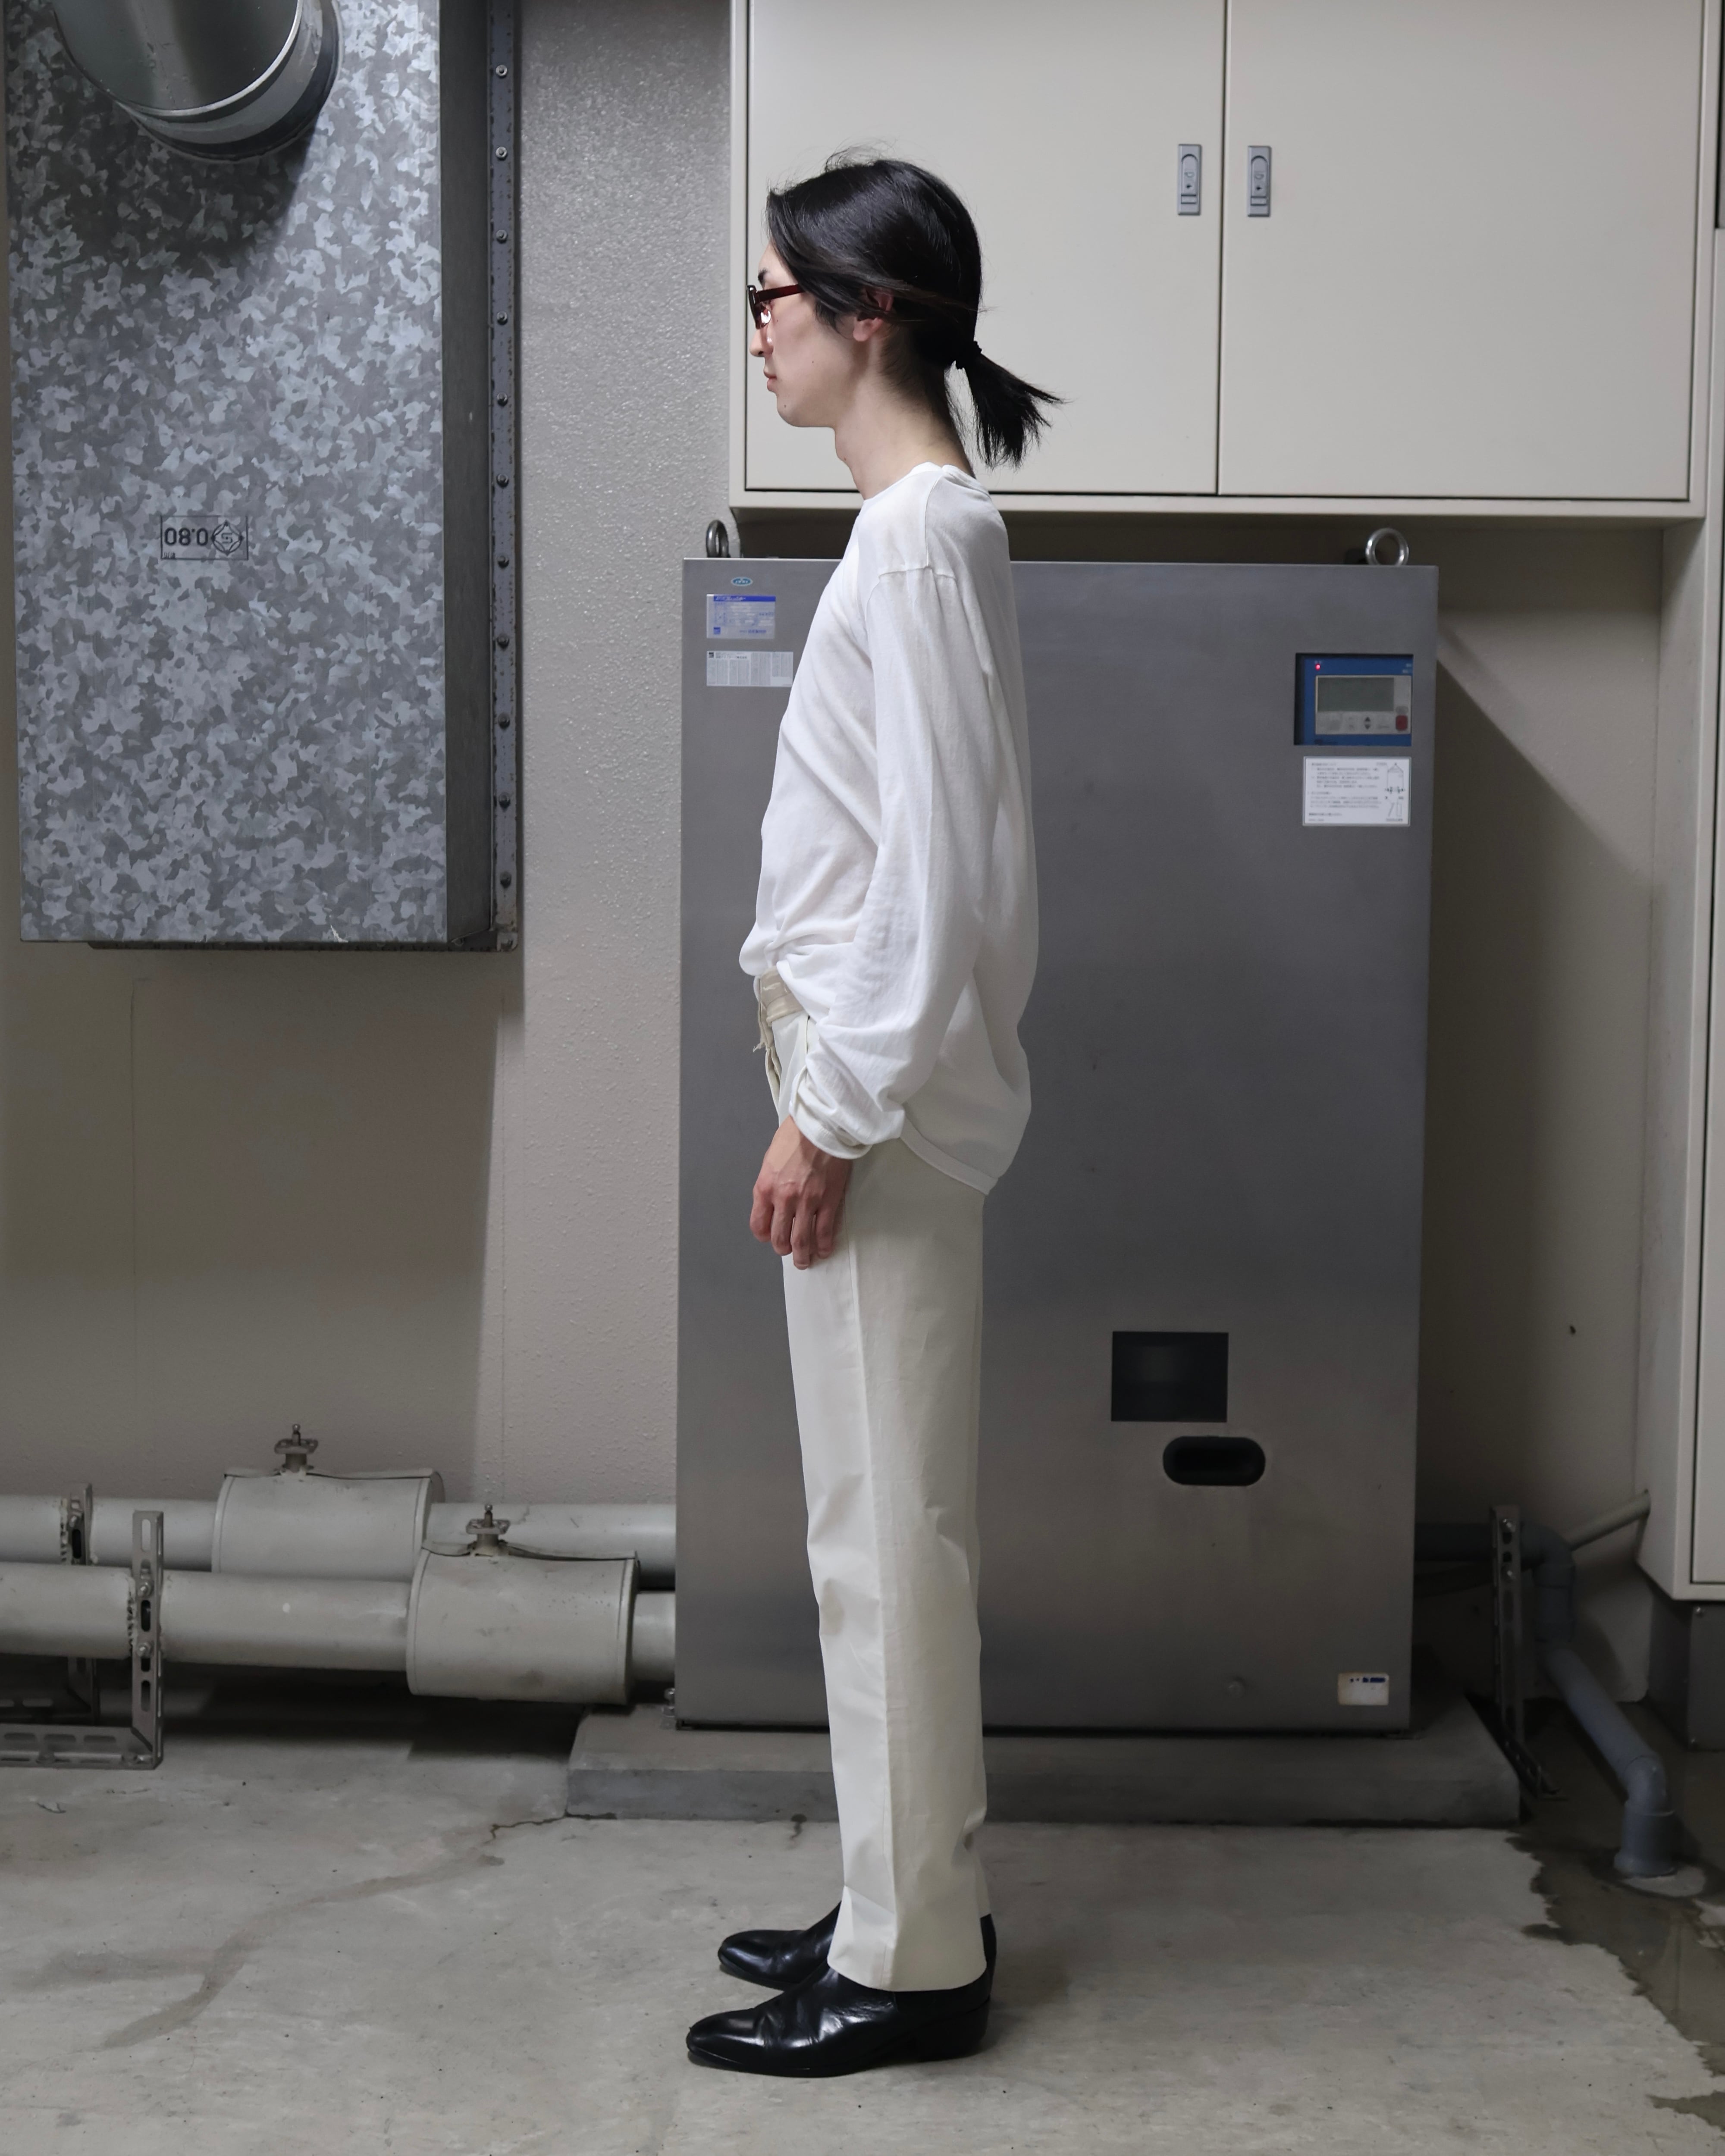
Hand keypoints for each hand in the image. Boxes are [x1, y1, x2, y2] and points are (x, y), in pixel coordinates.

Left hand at [750, 1116, 853, 1267]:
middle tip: (789, 1252)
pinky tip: (824, 1250)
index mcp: (765, 1187)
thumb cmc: (796, 1135)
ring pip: (801, 1240)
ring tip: (805, 1261)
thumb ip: (770, 1183)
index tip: (771, 1236)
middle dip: (784, 1249)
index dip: (765, 1235)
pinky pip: (824, 1231)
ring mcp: (807, 1202)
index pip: (758, 1225)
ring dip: (803, 1255)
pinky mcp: (828, 1200)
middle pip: (780, 1237)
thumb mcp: (770, 1159)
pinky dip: (824, 1244)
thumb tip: (773, 1200)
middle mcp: (783, 1199)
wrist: (822, 1124)